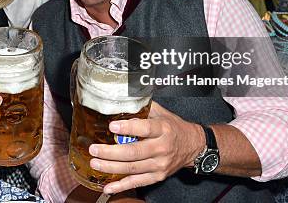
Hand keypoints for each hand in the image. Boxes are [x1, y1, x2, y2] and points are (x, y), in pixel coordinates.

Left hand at [88, 102, 204, 193]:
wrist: (193, 147)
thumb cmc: (173, 127)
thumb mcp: (161, 113)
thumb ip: (143, 108)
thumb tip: (121, 101)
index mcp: (163, 129)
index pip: (144, 129)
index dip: (127, 128)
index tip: (112, 126)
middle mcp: (162, 148)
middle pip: (133, 152)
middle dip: (111, 152)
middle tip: (94, 149)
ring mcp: (159, 165)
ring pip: (132, 168)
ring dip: (111, 167)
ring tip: (95, 163)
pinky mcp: (157, 176)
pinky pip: (137, 182)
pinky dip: (121, 186)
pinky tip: (108, 187)